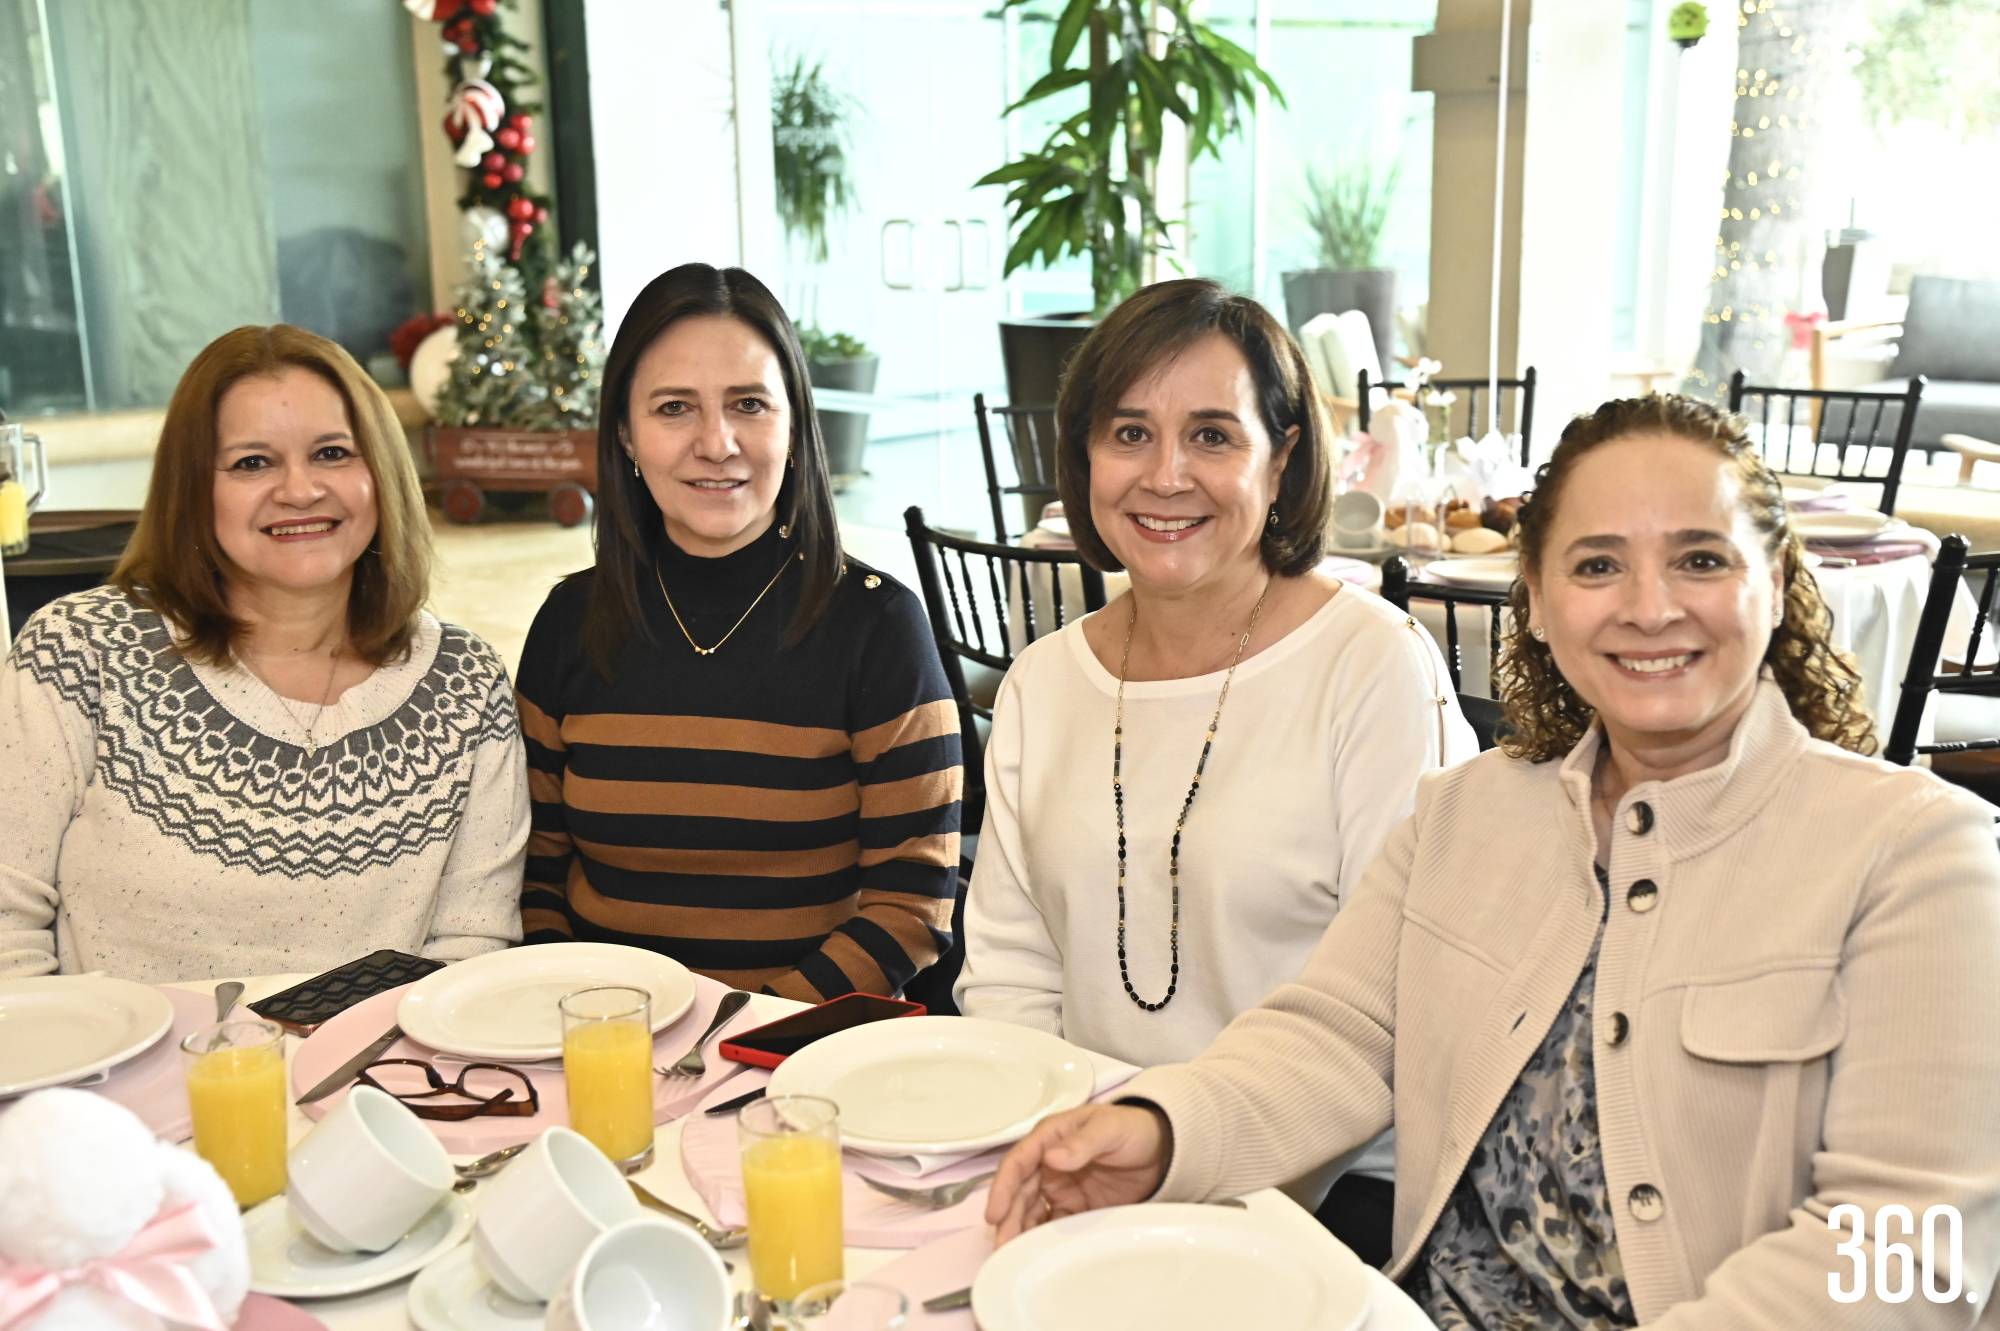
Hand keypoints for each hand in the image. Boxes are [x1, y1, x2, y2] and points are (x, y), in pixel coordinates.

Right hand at [983, 1103, 1170, 1242]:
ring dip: (1019, 1229)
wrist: (1162, 1151)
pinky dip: (1039, 1237)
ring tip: (1011, 1253)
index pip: (1019, 1161)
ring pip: (1030, 1210)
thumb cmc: (1133, 1129)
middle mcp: (1048, 1163)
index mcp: (1051, 1137)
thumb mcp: (1110, 1128)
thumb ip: (1083, 1142)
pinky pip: (1052, 1224)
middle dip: (1007, 1216)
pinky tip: (1033, 1253)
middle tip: (1002, 1242)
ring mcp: (1060, 1186)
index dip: (1003, 1186)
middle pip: (1019, 1191)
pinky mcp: (1074, 1207)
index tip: (995, 1211)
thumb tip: (1052, 1156)